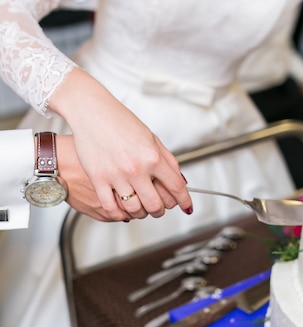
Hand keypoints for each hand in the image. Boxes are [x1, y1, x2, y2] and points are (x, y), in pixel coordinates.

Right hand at [50, 68, 192, 220]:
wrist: (92, 112)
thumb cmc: (120, 121)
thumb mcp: (151, 138)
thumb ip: (167, 160)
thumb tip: (179, 180)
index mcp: (152, 157)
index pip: (176, 187)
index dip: (184, 201)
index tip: (187, 207)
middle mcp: (136, 168)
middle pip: (156, 205)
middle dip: (161, 210)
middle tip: (160, 208)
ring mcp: (116, 175)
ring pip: (135, 209)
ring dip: (141, 213)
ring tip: (141, 208)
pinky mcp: (98, 179)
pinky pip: (111, 207)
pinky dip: (120, 214)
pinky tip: (123, 210)